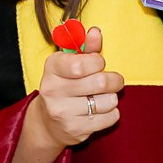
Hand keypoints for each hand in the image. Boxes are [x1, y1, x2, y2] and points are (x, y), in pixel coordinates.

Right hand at [29, 25, 123, 148]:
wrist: (48, 121)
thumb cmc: (66, 84)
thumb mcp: (71, 62)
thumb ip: (86, 48)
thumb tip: (95, 32)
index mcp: (51, 68)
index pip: (80, 64)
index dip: (97, 62)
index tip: (99, 63)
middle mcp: (52, 91)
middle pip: (101, 83)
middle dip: (113, 80)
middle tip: (111, 81)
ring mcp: (62, 112)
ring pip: (109, 101)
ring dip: (111, 98)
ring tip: (100, 97)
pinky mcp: (75, 130)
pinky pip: (111, 117)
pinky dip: (111, 113)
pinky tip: (98, 111)